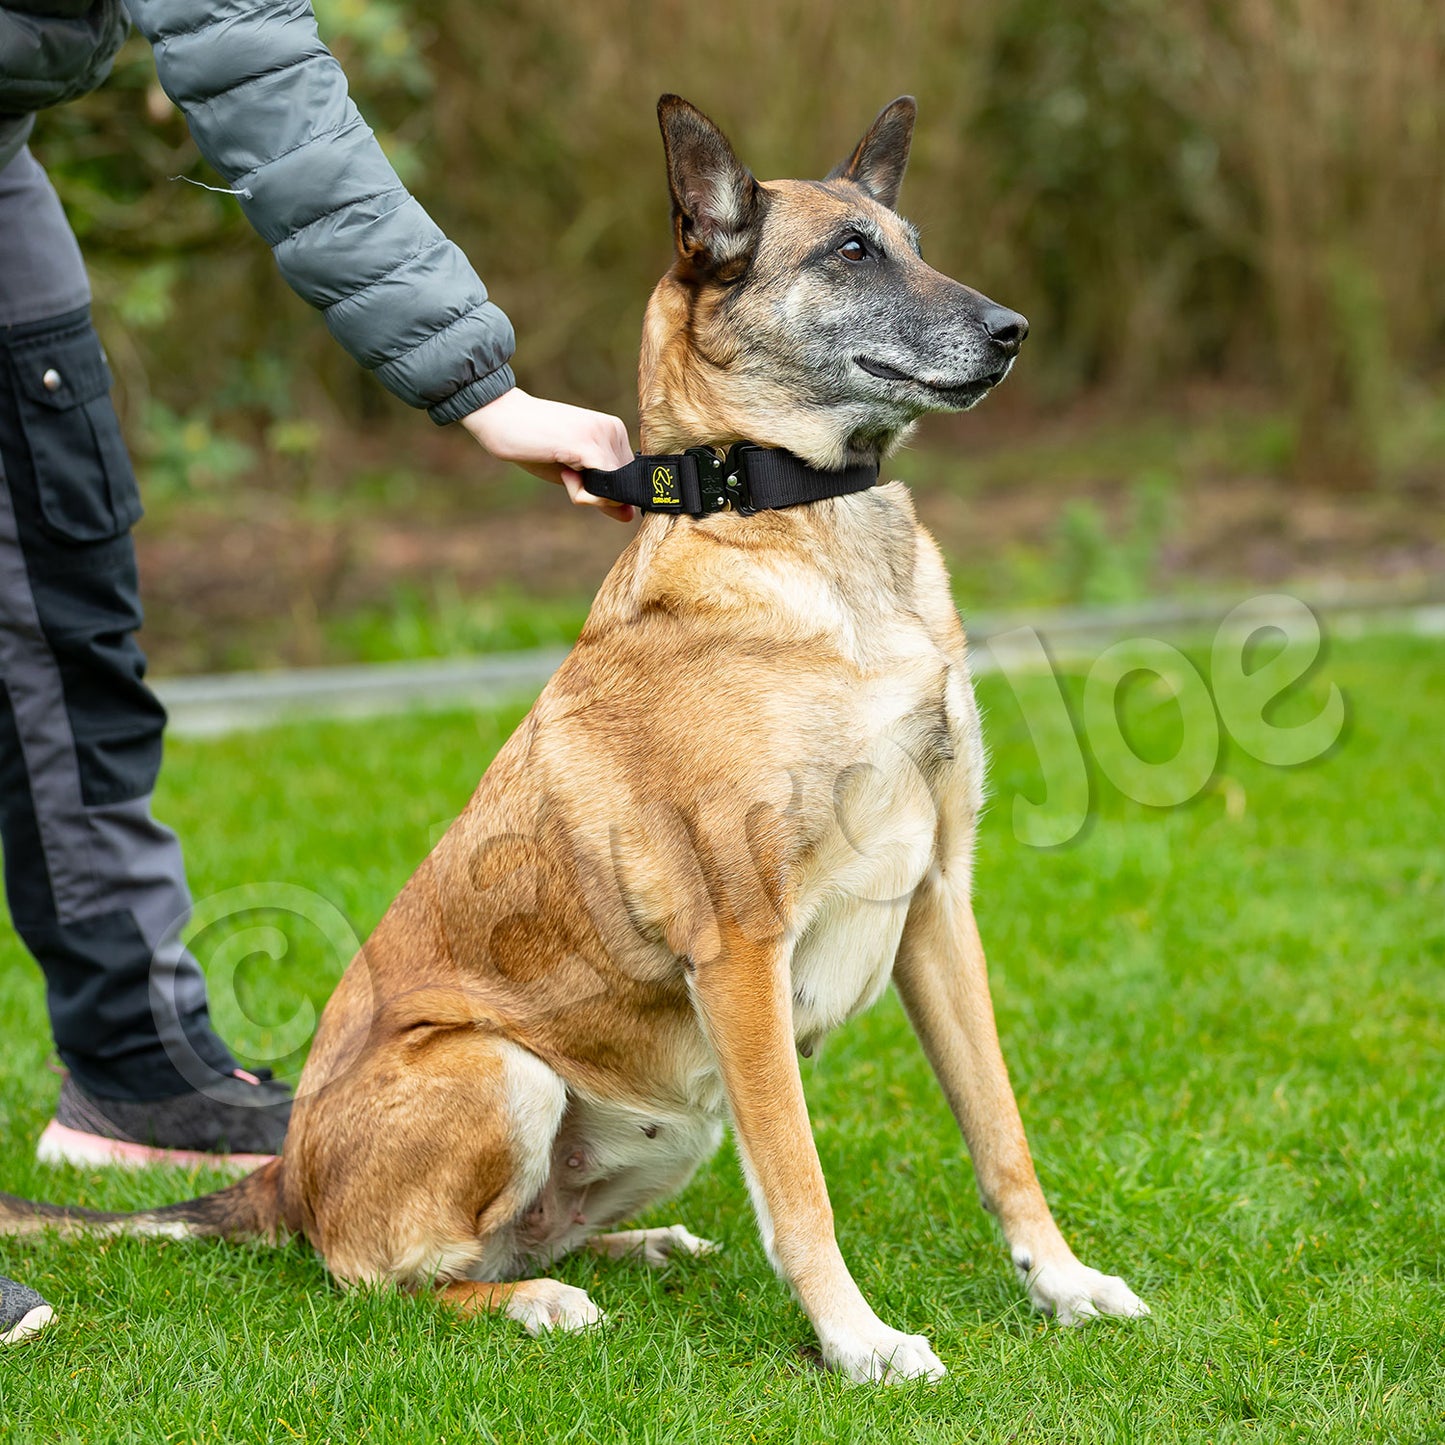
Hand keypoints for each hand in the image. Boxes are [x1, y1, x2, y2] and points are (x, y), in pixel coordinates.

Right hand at [461, 388, 635, 521]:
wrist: (500, 415)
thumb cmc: (533, 444)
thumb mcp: (573, 473)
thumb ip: (602, 492)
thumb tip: (630, 515)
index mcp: (614, 431)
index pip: (628, 481)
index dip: (602, 491)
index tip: (575, 472)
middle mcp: (614, 430)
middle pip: (624, 490)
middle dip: (595, 494)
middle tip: (565, 469)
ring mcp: (602, 436)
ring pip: (615, 494)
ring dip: (585, 494)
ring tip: (562, 466)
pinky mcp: (587, 446)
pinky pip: (602, 492)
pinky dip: (583, 496)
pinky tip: (564, 473)